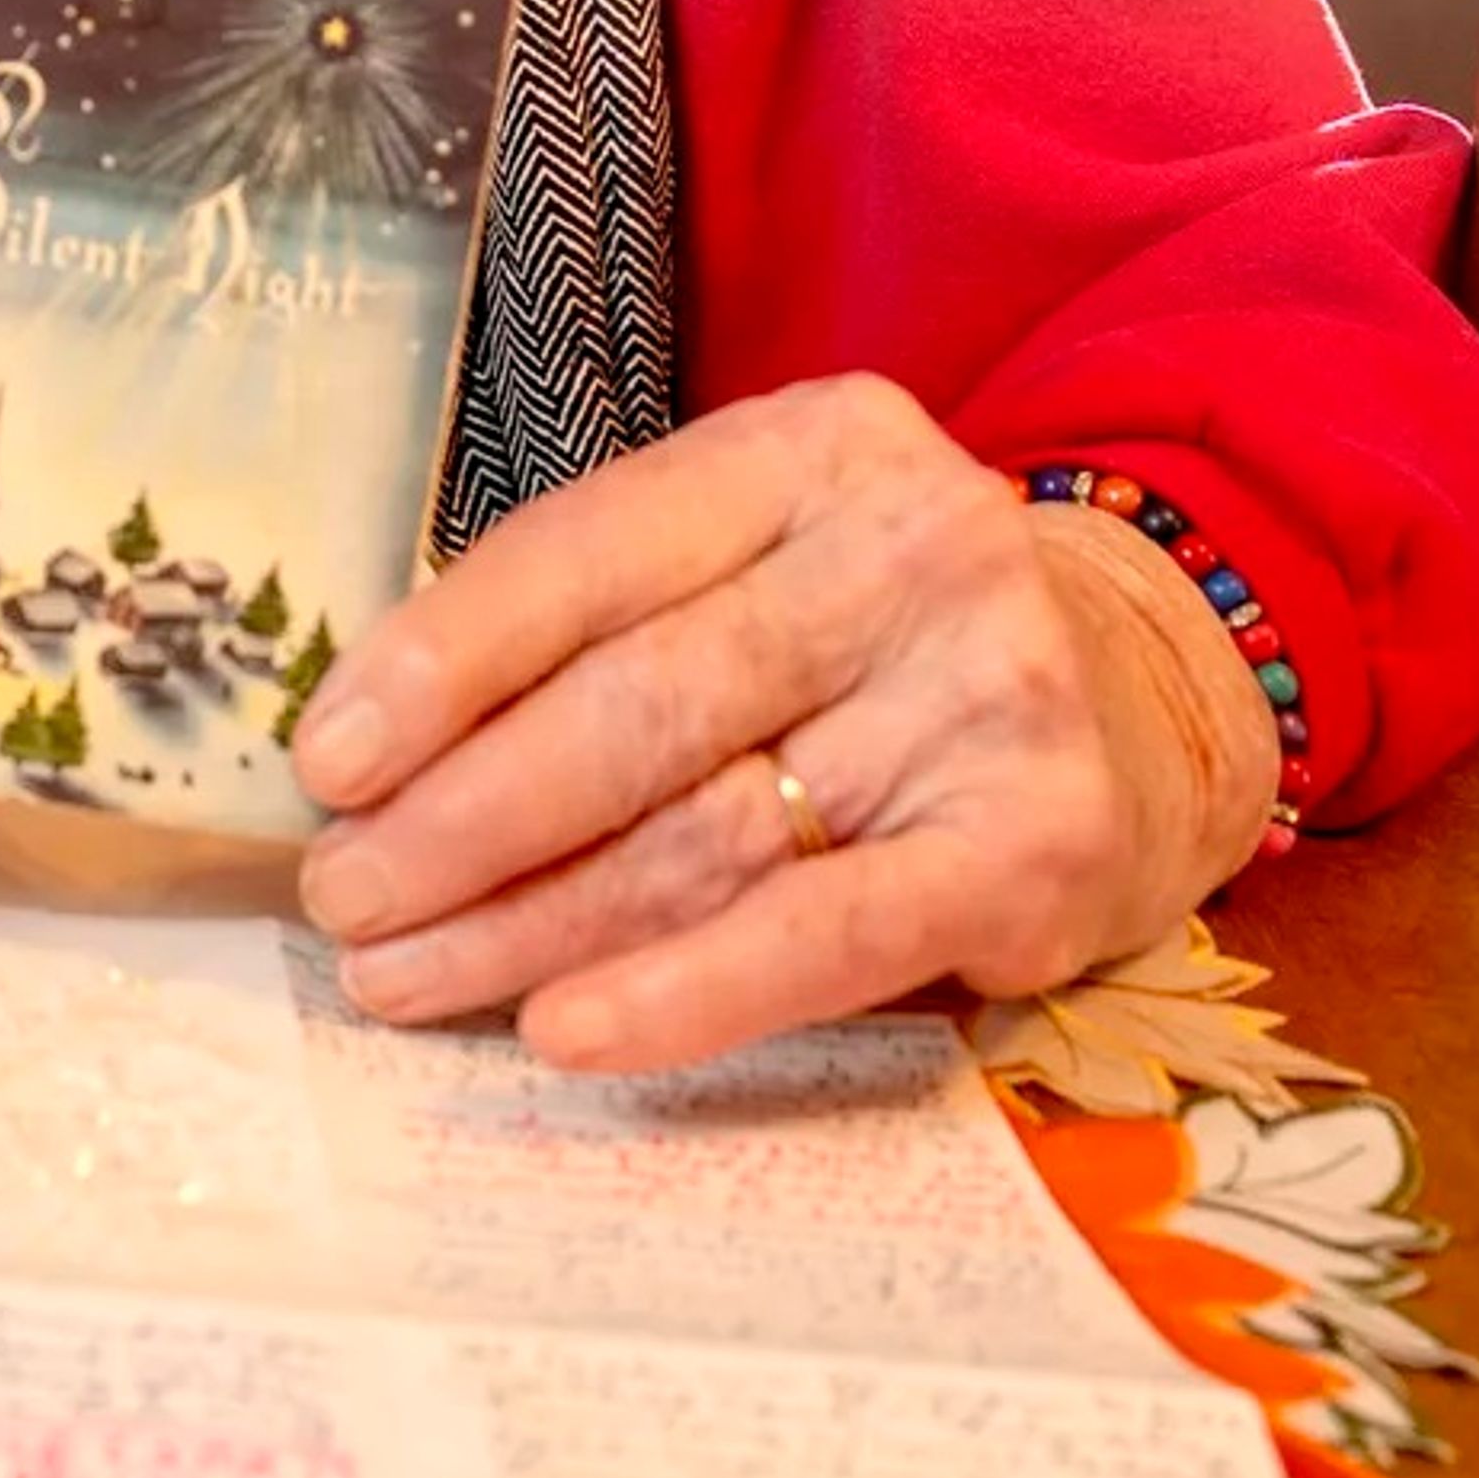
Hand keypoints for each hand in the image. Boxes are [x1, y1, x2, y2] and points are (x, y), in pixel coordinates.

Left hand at [287, 376, 1280, 1069]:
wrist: (1151, 697)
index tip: (327, 761)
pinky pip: (822, 936)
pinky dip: (683, 993)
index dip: (441, 662)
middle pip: (635, 702)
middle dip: (460, 815)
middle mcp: (911, 548)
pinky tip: (566, 1030)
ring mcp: (987, 696)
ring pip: (703, 832)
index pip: (587, 552)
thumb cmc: (885, 636)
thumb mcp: (763, 556)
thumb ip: (609, 617)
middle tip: (341, 897)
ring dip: (528, 922)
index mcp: (812, 447)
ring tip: (403, 977)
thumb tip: (380, 751)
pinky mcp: (1036, 845)